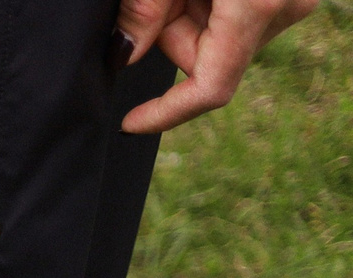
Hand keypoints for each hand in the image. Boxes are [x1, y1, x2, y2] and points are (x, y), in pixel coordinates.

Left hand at [118, 0, 317, 133]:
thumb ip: (145, 10)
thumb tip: (123, 54)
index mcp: (256, 7)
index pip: (208, 89)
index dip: (164, 113)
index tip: (130, 124)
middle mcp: (285, 9)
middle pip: (206, 61)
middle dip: (172, 35)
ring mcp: (294, 3)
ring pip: (222, 42)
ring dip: (192, 16)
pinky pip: (241, 20)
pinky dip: (215, 7)